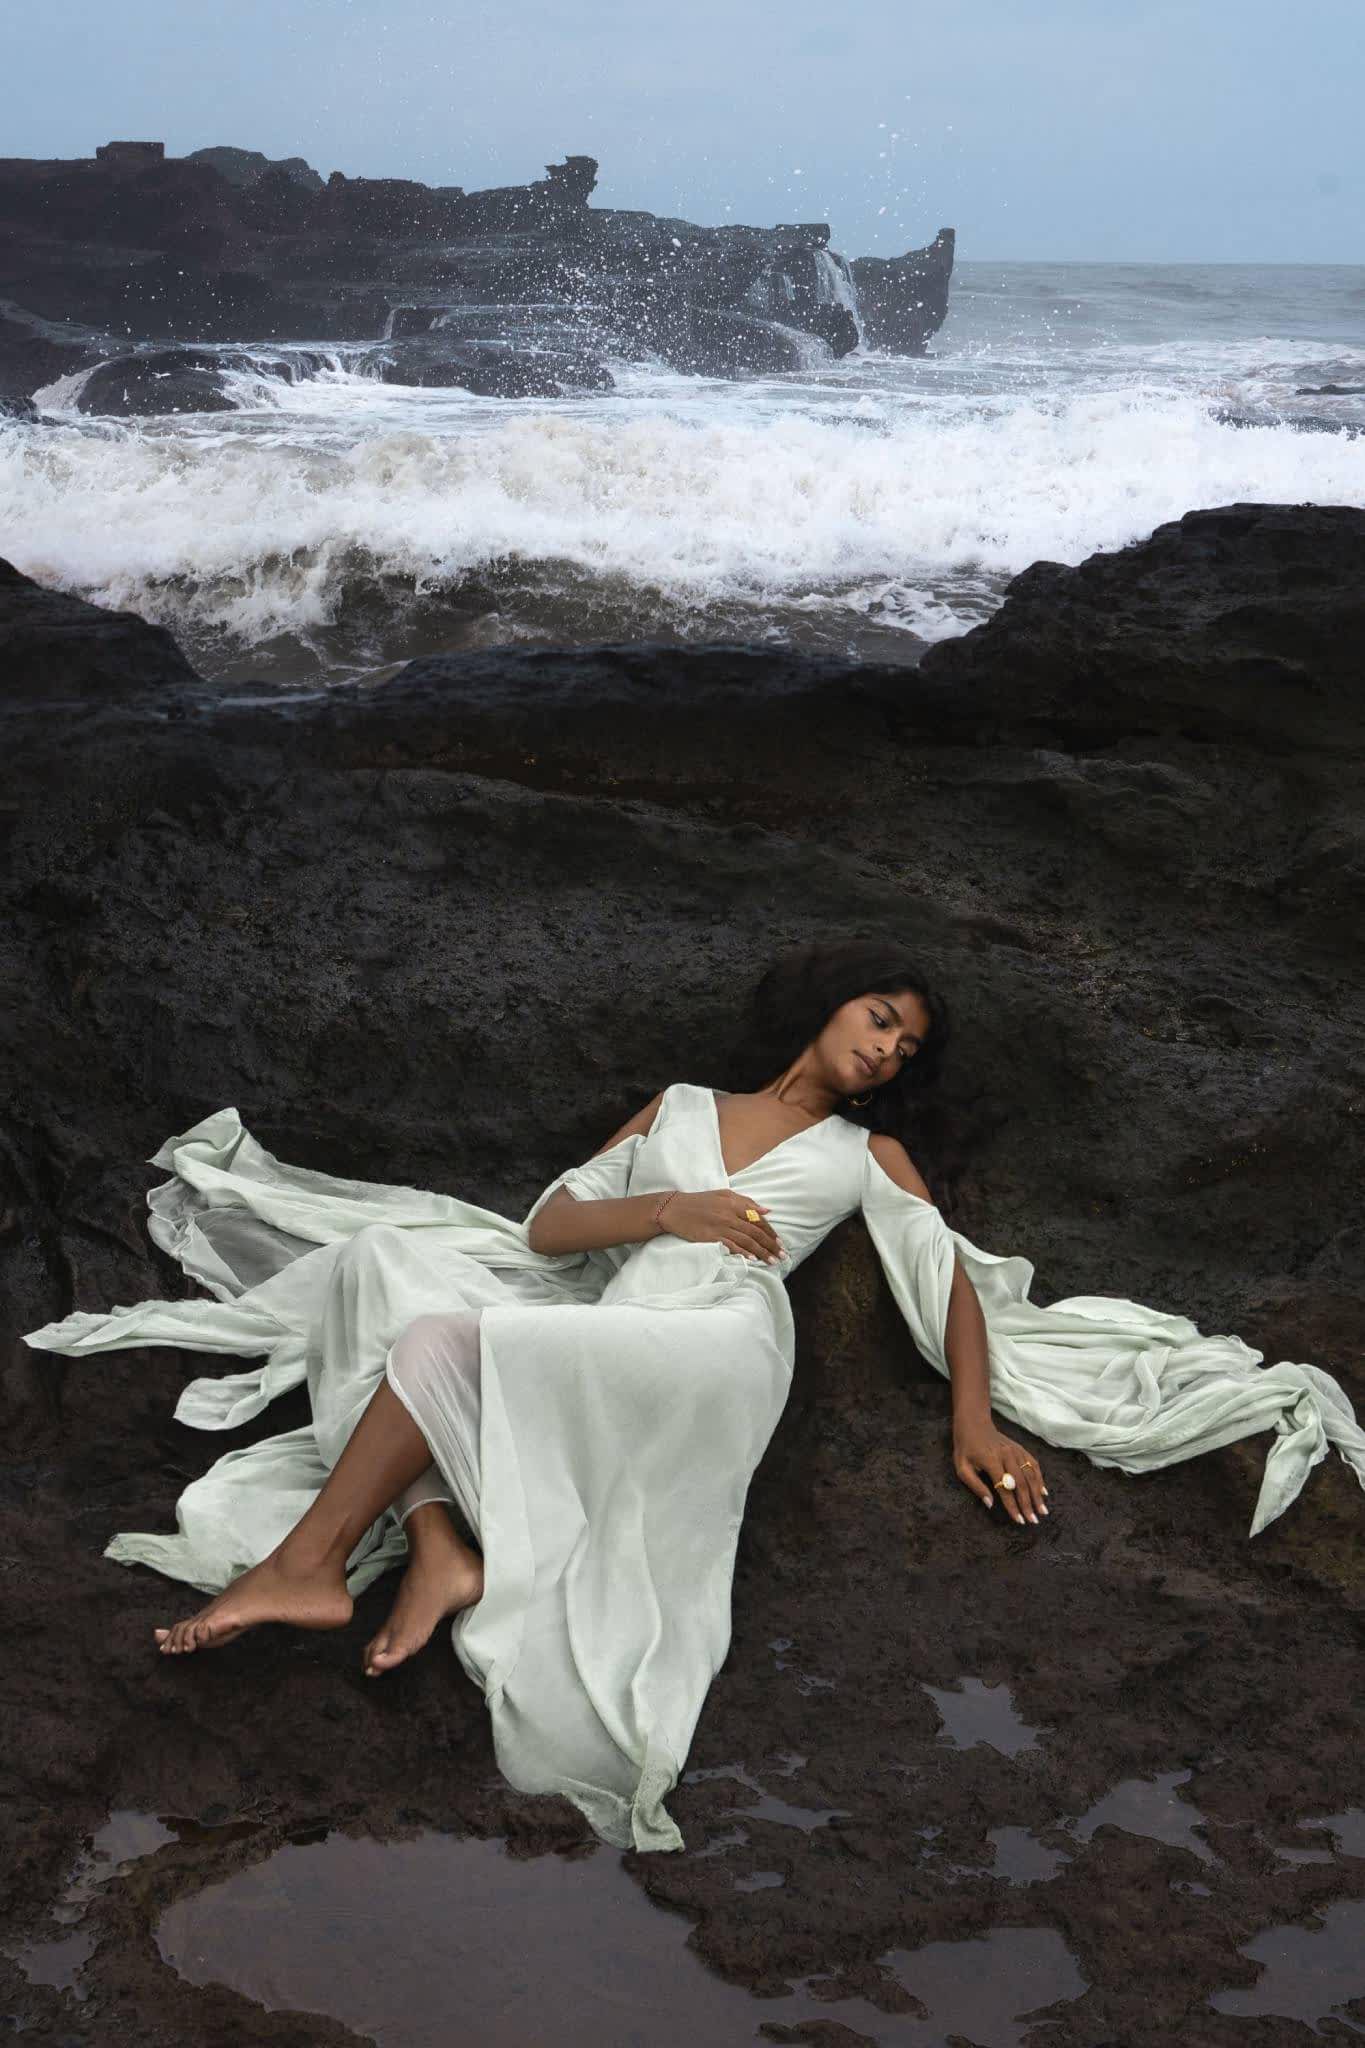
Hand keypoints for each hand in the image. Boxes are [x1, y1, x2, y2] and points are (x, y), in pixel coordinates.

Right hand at [658, 1190, 785, 1264]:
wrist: (674, 1208)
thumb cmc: (700, 1201)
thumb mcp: (723, 1195)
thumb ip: (746, 1202)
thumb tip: (766, 1211)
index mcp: (734, 1203)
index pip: (758, 1219)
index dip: (771, 1232)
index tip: (780, 1242)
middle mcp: (730, 1214)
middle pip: (756, 1232)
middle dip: (771, 1245)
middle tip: (783, 1256)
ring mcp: (721, 1226)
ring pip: (747, 1241)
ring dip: (762, 1252)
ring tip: (773, 1261)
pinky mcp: (711, 1236)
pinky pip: (731, 1246)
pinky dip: (743, 1253)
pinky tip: (753, 1259)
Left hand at [953, 1421, 1048, 1524]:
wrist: (974, 1423)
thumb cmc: (966, 1448)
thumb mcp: (962, 1467)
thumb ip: (975, 1486)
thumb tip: (990, 1504)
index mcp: (991, 1461)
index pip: (1005, 1489)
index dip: (1012, 1506)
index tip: (1019, 1520)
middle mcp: (1007, 1455)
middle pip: (1021, 1484)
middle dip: (1028, 1504)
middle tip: (1034, 1521)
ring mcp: (1016, 1451)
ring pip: (1030, 1475)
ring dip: (1037, 1495)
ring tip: (1043, 1511)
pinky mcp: (1020, 1449)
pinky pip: (1033, 1464)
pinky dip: (1040, 1479)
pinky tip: (1043, 1492)